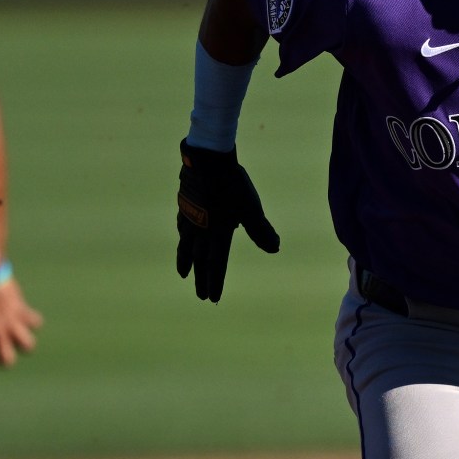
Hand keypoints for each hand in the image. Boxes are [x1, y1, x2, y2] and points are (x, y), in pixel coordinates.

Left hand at [0, 277, 42, 367]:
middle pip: (8, 360)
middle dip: (6, 357)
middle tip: (2, 346)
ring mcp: (10, 323)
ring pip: (28, 346)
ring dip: (23, 342)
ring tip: (16, 334)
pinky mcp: (22, 310)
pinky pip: (36, 323)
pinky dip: (33, 320)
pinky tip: (23, 315)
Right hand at [175, 141, 279, 302]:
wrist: (207, 160)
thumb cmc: (232, 185)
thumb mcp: (251, 209)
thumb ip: (261, 230)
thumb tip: (275, 248)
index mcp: (217, 234)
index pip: (216, 265)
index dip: (215, 282)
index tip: (213, 298)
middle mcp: (201, 231)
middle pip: (200, 261)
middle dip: (201, 279)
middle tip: (201, 296)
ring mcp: (190, 218)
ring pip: (186, 246)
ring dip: (186, 262)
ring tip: (183, 274)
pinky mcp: (185, 205)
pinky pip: (182, 227)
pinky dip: (182, 238)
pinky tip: (183, 236)